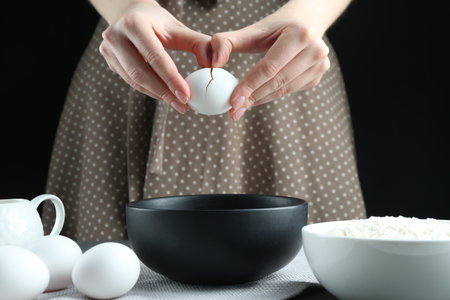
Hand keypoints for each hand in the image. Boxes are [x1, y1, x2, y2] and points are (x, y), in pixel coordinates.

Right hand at [98, 1, 210, 112]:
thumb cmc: (159, 23)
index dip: (171, 79)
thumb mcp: (179, 29)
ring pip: (134, 81)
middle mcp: (116, 35)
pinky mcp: (109, 61)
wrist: (132, 14)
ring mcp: (108, 49)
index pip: (155, 57)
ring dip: (157, 95)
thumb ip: (200, 44)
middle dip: (164, 93)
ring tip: (177, 103)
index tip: (187, 96)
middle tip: (183, 106)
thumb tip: (213, 66)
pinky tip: (164, 95)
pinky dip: (149, 91)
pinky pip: (131, 82)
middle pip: (141, 73)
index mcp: (134, 23)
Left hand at [211, 13, 329, 119]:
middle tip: (233, 109)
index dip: (250, 85)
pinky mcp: (317, 76)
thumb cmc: (275, 28)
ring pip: (284, 90)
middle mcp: (315, 50)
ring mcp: (320, 65)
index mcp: (300, 34)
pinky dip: (271, 96)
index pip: (270, 67)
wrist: (303, 24)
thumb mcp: (252, 30)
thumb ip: (227, 42)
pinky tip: (257, 97)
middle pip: (277, 82)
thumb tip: (214, 62)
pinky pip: (290, 91)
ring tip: (241, 106)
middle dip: (253, 97)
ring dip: (260, 100)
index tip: (232, 100)